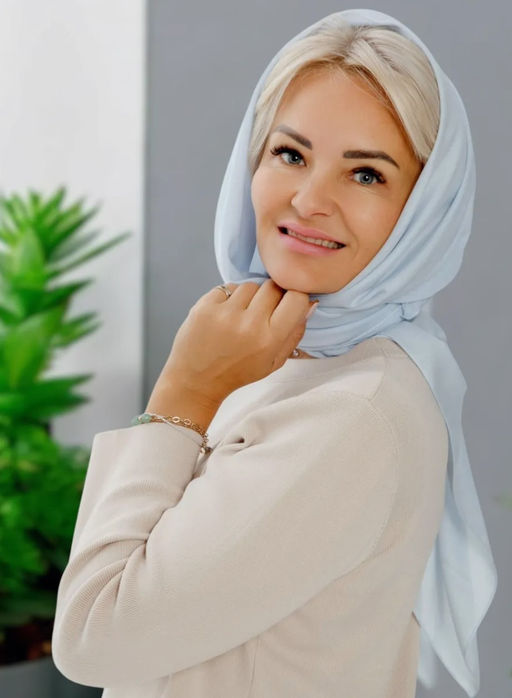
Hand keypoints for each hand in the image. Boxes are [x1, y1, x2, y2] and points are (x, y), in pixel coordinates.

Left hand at [159, 279, 317, 404]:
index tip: (288, 304)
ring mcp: (225, 314)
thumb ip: (295, 333)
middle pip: (274, 286)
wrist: (196, 381)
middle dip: (271, 296)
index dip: (294, 298)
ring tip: (240, 317)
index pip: (297, 298)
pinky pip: (228, 286)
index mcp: (269, 340)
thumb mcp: (274, 362)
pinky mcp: (205, 306)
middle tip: (261, 313)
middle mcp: (249, 325)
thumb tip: (310, 302)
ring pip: (251, 285)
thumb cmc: (238, 372)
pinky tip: (224, 316)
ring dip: (249, 297)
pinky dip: (229, 297)